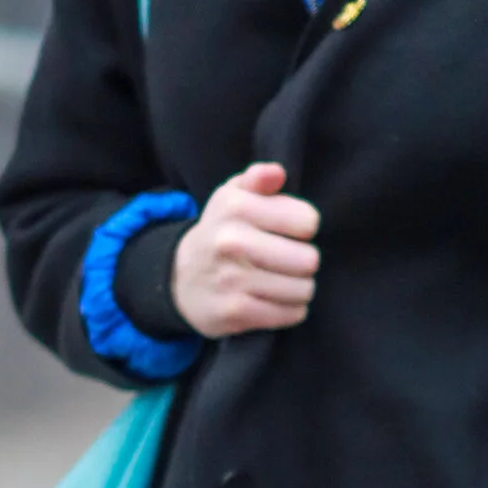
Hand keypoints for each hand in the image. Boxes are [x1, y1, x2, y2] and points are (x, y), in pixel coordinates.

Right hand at [170, 162, 320, 338]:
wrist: (178, 278)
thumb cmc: (220, 233)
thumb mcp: (232, 197)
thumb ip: (257, 178)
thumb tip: (277, 173)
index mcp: (236, 207)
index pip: (307, 221)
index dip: (304, 227)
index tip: (290, 231)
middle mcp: (231, 241)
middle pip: (308, 260)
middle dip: (305, 262)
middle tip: (290, 261)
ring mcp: (232, 280)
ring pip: (302, 289)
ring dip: (300, 288)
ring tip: (283, 281)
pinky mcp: (235, 312)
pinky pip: (290, 314)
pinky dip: (291, 310)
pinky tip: (276, 300)